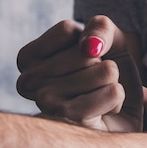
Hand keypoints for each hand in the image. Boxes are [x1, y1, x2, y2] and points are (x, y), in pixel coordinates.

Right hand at [17, 16, 146, 132]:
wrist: (119, 120)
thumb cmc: (106, 76)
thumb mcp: (107, 40)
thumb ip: (100, 28)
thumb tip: (89, 46)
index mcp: (28, 59)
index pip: (66, 30)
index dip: (88, 40)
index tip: (83, 60)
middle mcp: (28, 81)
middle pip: (86, 53)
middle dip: (103, 64)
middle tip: (93, 84)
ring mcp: (45, 102)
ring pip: (104, 71)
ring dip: (112, 83)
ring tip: (97, 97)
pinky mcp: (70, 120)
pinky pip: (113, 92)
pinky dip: (118, 97)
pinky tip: (103, 110)